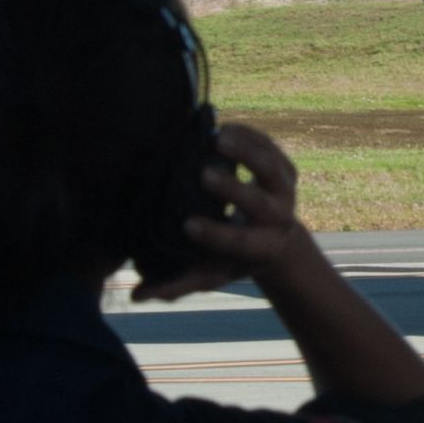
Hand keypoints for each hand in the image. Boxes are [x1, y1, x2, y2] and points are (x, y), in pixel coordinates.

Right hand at [130, 121, 327, 302]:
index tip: (187, 225)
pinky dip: (250, 135)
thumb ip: (178, 284)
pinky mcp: (285, 167)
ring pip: (271, 168)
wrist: (274, 237)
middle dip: (234, 190)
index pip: (240, 242)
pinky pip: (270, 147)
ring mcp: (286, 190)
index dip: (215, 235)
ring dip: (246, 152)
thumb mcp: (211, 272)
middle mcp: (279, 219)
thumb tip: (138, 296)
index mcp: (263, 248)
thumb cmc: (234, 256)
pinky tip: (223, 127)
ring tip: (216, 137)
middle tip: (204, 175)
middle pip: (261, 204)